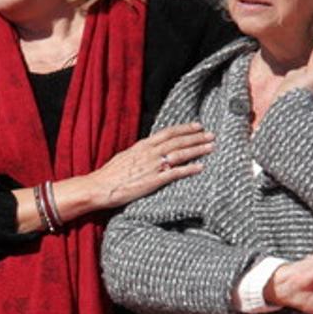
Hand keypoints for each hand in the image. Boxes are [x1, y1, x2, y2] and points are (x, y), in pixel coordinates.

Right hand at [86, 122, 214, 208]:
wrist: (99, 187)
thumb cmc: (110, 175)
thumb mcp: (125, 157)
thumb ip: (139, 153)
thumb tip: (148, 151)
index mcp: (142, 146)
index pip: (168, 133)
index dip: (184, 129)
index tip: (197, 126)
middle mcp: (150, 153)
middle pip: (178, 141)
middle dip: (197, 137)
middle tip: (212, 135)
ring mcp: (153, 166)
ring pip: (180, 154)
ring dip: (197, 150)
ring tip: (212, 147)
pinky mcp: (154, 181)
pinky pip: (176, 173)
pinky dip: (190, 169)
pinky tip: (201, 167)